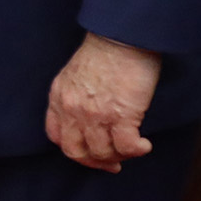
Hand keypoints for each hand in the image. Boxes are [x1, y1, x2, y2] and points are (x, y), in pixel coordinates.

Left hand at [45, 31, 160, 171]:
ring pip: (102, 152)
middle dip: (94, 162)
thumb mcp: (74, 73)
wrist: (121, 37)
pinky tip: (143, 145)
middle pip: (76, 151)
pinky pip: (126, 146)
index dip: (74, 149)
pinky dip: (136, 150)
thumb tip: (89, 116)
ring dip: (118, 156)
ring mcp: (94, 115)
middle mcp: (72, 110)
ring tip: (132, 150)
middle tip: (112, 163)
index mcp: (58, 98)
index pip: (56, 136)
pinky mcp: (120, 115)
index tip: (89, 153)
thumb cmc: (104, 50)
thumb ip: (74, 95)